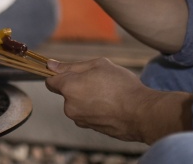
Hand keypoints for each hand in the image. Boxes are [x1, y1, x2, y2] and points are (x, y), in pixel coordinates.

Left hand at [45, 58, 192, 142]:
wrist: (142, 113)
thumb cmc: (121, 85)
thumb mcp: (99, 65)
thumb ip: (71, 66)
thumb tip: (50, 65)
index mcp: (69, 88)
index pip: (50, 81)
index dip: (58, 75)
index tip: (68, 72)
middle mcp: (69, 106)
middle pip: (66, 92)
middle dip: (77, 85)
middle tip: (98, 80)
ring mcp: (80, 120)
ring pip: (77, 103)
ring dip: (86, 97)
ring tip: (107, 93)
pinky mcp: (90, 128)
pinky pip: (87, 114)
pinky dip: (94, 108)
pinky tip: (110, 104)